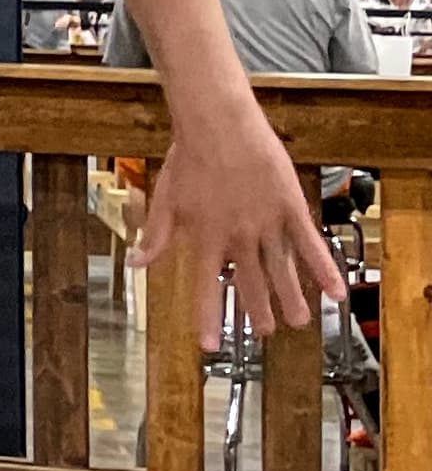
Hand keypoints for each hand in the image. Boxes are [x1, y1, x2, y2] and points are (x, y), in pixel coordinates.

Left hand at [139, 91, 346, 344]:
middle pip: (248, 283)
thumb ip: (155, 237)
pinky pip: (310, 243)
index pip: (205, 287)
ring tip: (297, 322)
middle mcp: (237, 236)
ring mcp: (266, 222)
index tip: (209, 345)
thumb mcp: (164, 200)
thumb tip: (135, 263)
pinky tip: (335, 291)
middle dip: (256, 310)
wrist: (218, 124)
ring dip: (290, 298)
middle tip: (263, 333)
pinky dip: (323, 268)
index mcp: (204, 238)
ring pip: (281, 269)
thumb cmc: (188, 159)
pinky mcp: (290, 206)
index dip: (207, 317)